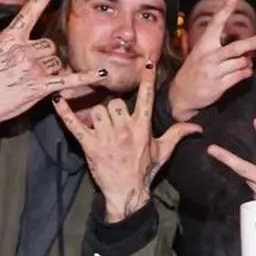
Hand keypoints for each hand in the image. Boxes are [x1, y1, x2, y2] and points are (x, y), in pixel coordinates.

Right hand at [0, 0, 104, 129]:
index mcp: (9, 38)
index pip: (30, 11)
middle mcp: (24, 51)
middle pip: (49, 43)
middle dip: (44, 52)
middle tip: (27, 65)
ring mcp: (33, 70)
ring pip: (57, 60)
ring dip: (51, 66)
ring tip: (31, 77)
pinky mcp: (41, 88)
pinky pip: (69, 80)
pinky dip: (87, 78)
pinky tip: (103, 74)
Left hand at [54, 58, 201, 222]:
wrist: (127, 192)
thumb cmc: (145, 170)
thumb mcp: (164, 151)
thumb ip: (178, 134)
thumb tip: (198, 127)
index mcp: (142, 127)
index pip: (147, 97)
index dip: (147, 79)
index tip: (147, 63)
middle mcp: (125, 129)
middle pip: (115, 103)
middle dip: (114, 108)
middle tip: (114, 120)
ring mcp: (106, 137)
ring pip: (97, 110)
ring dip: (98, 115)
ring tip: (101, 127)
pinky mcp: (89, 145)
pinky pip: (75, 124)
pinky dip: (65, 113)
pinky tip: (58, 100)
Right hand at [168, 0, 255, 120]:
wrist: (182, 94)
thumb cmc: (195, 70)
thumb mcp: (200, 52)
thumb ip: (217, 45)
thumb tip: (239, 40)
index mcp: (203, 45)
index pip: (215, 24)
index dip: (224, 11)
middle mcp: (209, 57)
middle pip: (235, 48)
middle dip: (252, 42)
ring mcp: (214, 72)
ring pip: (240, 63)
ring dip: (247, 62)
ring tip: (246, 62)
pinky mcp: (219, 85)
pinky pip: (239, 76)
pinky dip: (246, 72)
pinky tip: (245, 71)